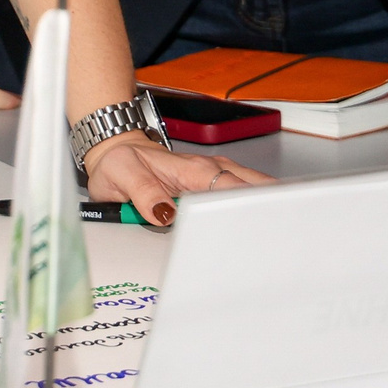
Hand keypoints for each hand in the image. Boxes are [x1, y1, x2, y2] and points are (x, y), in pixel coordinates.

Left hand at [81, 133, 269, 225]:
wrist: (117, 152)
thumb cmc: (121, 162)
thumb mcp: (123, 175)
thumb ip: (144, 193)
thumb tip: (165, 213)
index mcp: (193, 169)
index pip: (230, 188)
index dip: (246, 207)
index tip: (255, 226)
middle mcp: (209, 170)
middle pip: (252, 188)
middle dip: (265, 209)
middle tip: (271, 235)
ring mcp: (214, 175)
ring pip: (252, 189)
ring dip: (262, 208)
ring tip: (270, 233)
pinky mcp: (213, 183)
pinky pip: (241, 193)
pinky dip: (251, 206)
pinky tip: (257, 222)